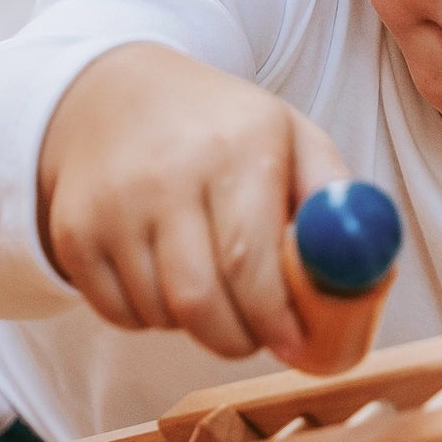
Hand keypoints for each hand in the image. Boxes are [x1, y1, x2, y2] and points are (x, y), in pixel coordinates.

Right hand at [39, 44, 345, 361]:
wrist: (112, 95)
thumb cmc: (222, 129)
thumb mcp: (291, 137)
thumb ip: (335, 198)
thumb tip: (368, 272)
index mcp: (236, 147)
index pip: (249, 261)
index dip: (275, 319)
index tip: (296, 346)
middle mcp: (165, 173)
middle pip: (199, 302)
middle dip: (238, 339)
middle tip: (257, 337)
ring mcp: (110, 205)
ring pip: (160, 314)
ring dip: (194, 326)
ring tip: (211, 288)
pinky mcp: (73, 233)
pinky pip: (119, 313)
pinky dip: (150, 317)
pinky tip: (164, 277)